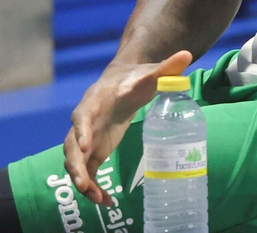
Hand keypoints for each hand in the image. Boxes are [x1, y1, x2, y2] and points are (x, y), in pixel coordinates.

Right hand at [63, 50, 192, 205]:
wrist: (121, 83)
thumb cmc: (134, 79)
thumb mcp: (149, 74)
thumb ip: (166, 68)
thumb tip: (186, 54)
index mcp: (93, 102)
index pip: (81, 116)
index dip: (80, 130)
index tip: (85, 144)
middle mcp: (83, 123)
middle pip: (70, 146)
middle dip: (74, 166)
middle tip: (83, 184)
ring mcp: (85, 140)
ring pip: (75, 163)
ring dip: (83, 182)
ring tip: (98, 199)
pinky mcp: (93, 152)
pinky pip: (88, 172)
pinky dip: (93, 188)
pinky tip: (107, 202)